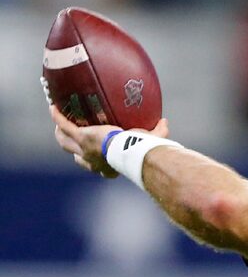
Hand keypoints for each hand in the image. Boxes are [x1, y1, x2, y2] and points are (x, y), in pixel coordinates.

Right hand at [50, 105, 168, 178]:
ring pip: (64, 142)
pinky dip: (58, 117)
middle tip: (74, 142)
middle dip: (74, 150)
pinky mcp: (79, 137)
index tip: (103, 158)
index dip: (99, 165)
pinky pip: (64, 125)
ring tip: (59, 125)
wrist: (129, 150)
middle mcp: (93, 161)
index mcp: (108, 167)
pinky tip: (53, 107)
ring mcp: (83, 149)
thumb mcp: (149, 141)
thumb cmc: (140, 151)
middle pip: (77, 157)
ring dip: (61, 134)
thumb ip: (158, 132)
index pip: (100, 169)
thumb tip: (165, 122)